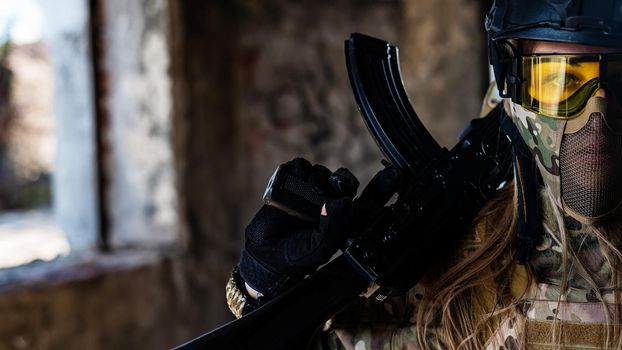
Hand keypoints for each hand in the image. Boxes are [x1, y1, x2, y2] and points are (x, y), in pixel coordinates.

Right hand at [239, 158, 357, 298]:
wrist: (266, 258)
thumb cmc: (296, 256)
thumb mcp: (320, 248)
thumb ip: (334, 228)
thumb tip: (345, 201)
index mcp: (335, 215)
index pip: (348, 193)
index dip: (347, 185)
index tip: (341, 187)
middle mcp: (321, 201)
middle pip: (333, 178)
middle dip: (330, 178)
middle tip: (320, 188)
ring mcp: (303, 193)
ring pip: (316, 171)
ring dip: (315, 174)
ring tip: (308, 185)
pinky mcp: (285, 186)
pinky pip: (294, 168)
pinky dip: (297, 167)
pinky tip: (295, 176)